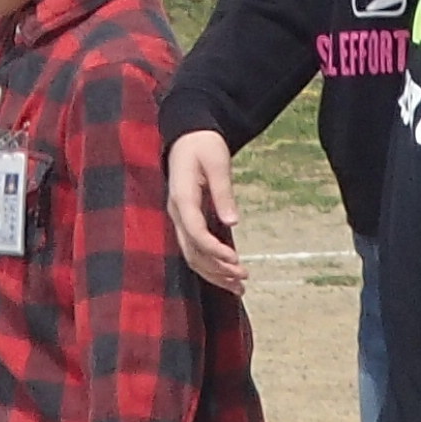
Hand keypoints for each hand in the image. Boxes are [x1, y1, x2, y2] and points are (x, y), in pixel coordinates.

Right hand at [164, 130, 243, 291]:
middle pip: (192, 250)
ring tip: (239, 286)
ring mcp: (179, 219)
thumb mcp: (217, 162)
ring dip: (214, 273)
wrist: (188, 136)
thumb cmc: (203, 144)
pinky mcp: (187, 221)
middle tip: (243, 277)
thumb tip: (232, 221)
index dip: (214, 249)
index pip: (194, 231)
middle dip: (217, 268)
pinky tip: (229, 275)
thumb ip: (223, 192)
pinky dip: (211, 265)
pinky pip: (196, 249)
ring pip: (192, 255)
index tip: (235, 260)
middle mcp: (177, 213)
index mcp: (182, 197)